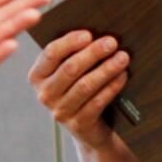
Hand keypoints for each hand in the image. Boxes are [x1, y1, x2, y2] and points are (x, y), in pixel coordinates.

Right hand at [28, 30, 129, 148]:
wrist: (88, 127)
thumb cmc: (79, 88)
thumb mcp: (70, 73)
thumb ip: (74, 54)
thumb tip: (97, 34)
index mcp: (38, 76)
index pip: (51, 54)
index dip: (70, 42)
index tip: (89, 34)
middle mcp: (45, 94)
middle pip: (70, 69)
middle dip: (93, 53)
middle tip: (112, 42)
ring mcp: (60, 111)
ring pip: (85, 86)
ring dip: (106, 69)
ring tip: (122, 58)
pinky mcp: (78, 125)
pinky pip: (96, 102)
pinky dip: (111, 87)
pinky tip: (122, 76)